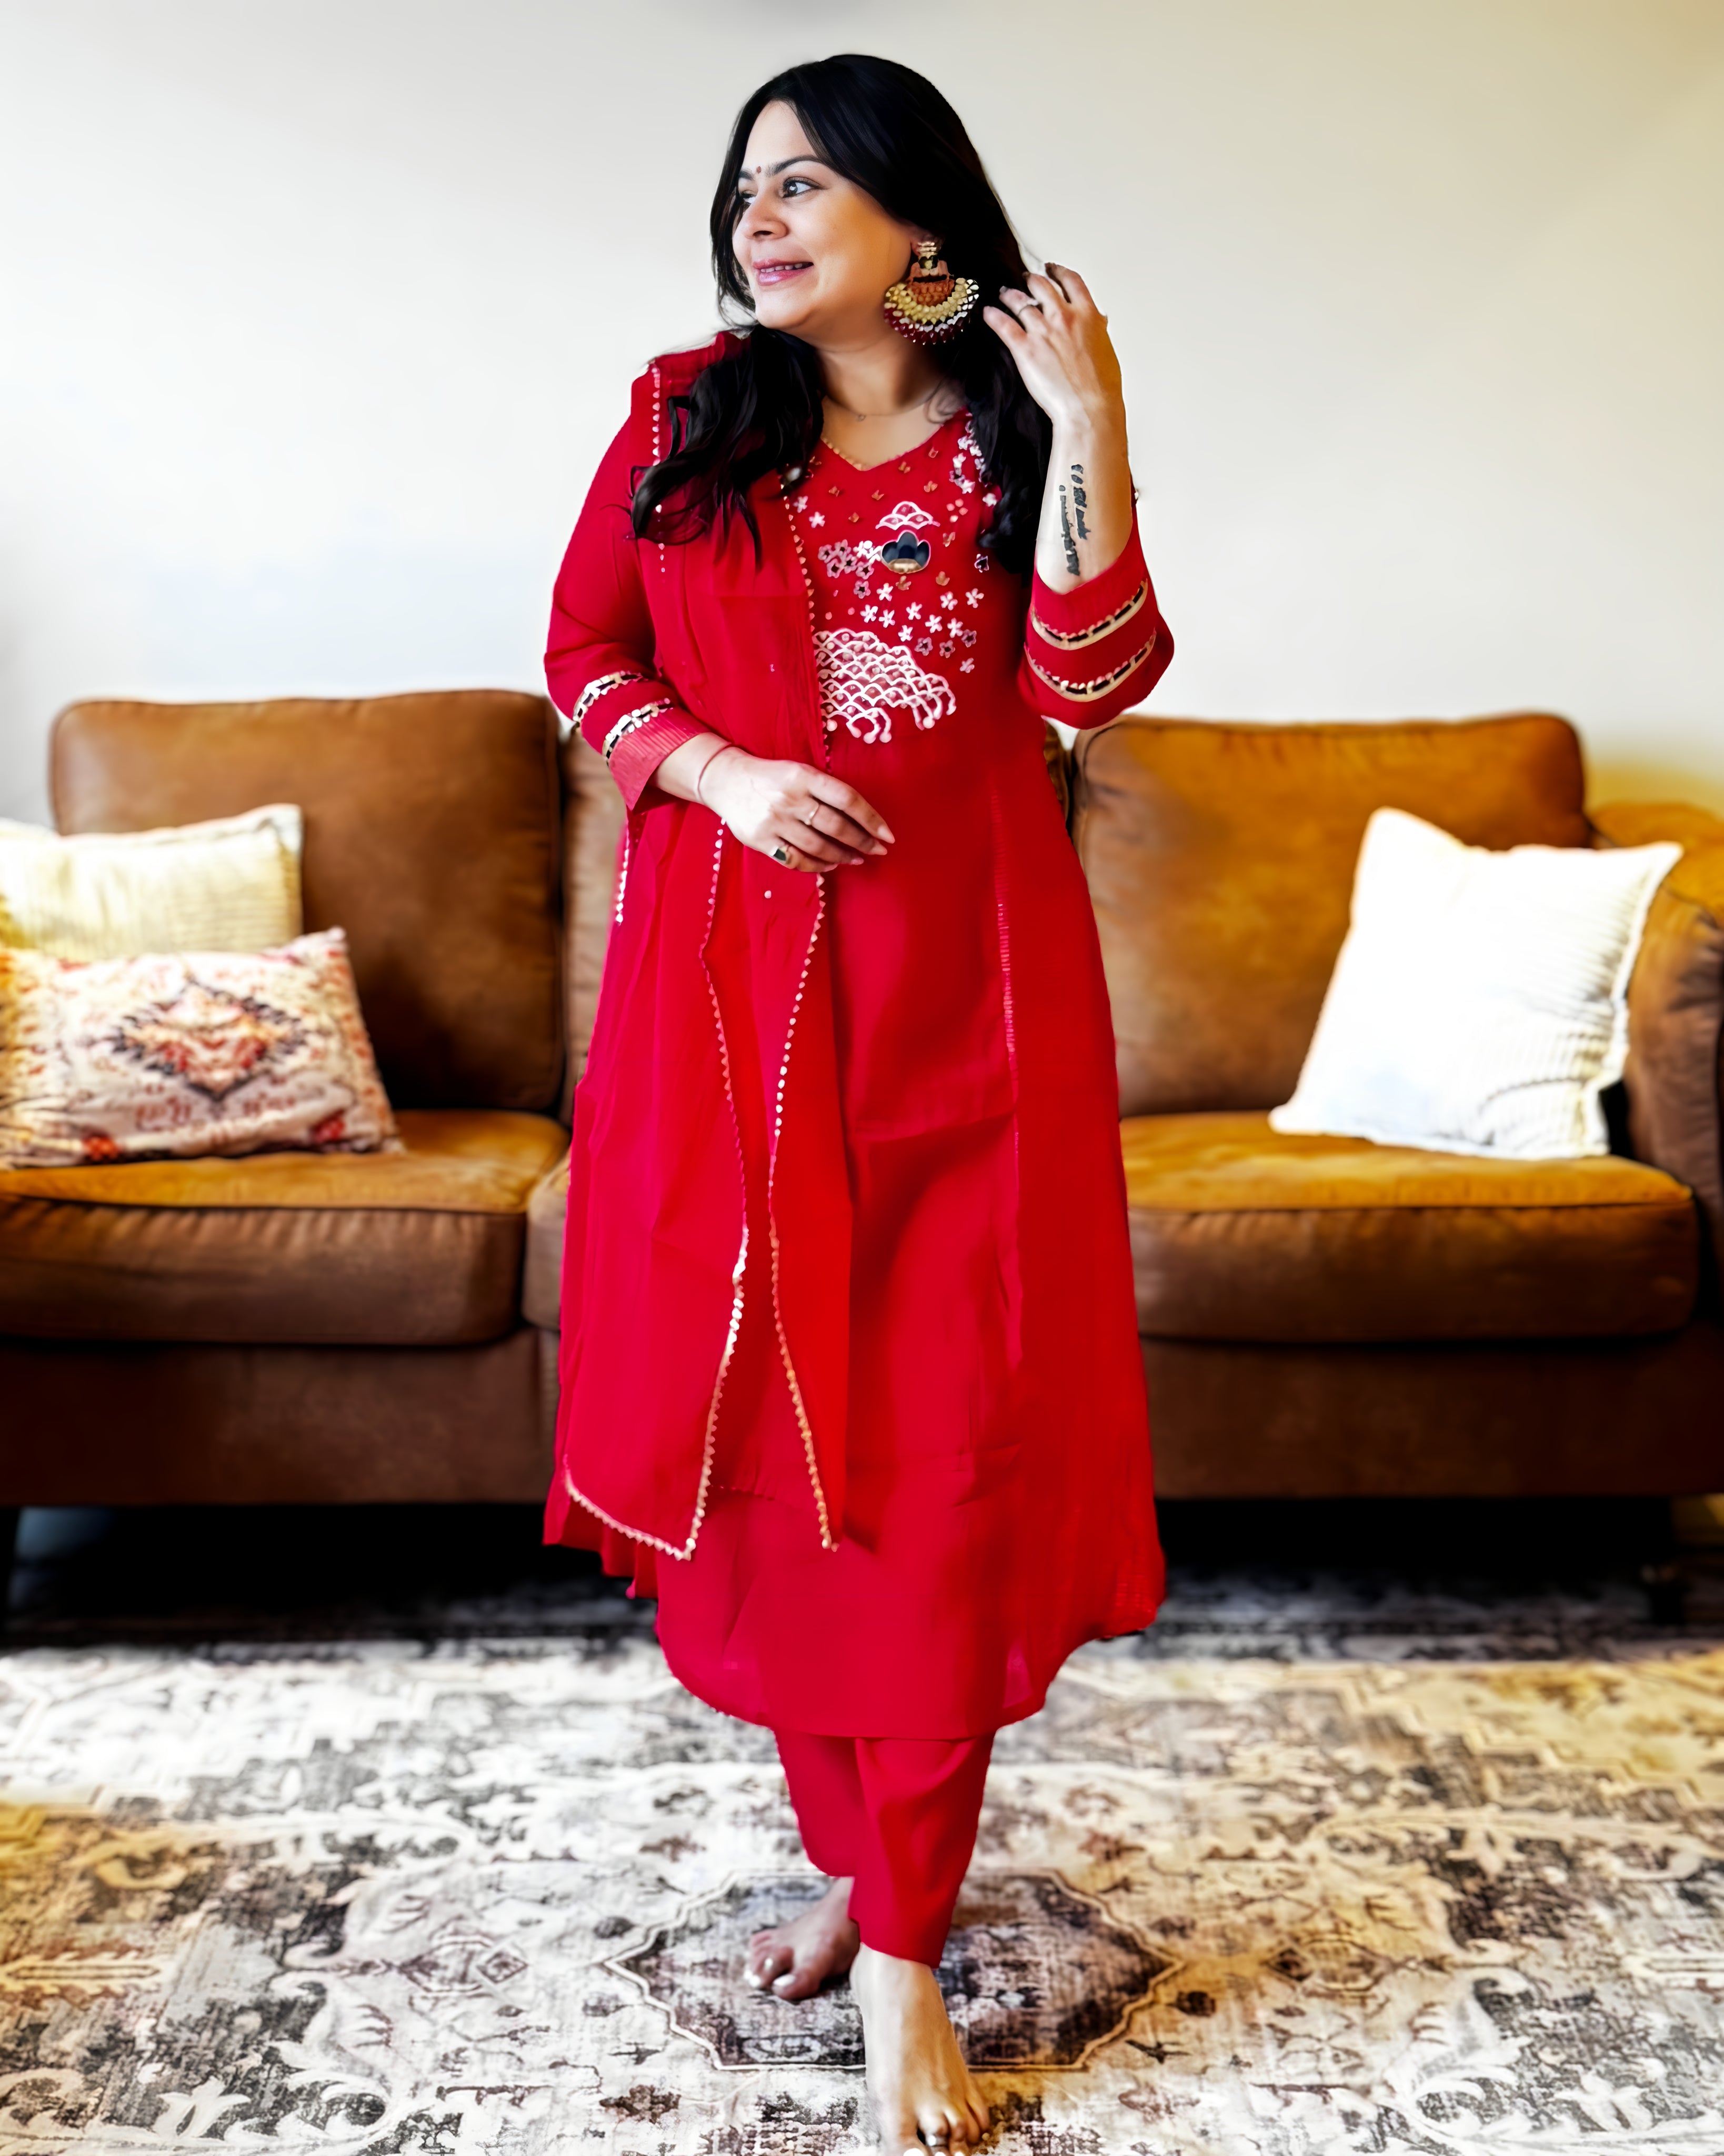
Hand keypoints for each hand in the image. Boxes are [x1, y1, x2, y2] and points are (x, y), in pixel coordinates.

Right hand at [701, 747, 894, 872]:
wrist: (726, 780)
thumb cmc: (773, 778)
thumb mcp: (799, 772)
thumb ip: (826, 791)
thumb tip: (863, 821)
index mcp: (803, 776)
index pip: (847, 799)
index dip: (871, 819)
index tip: (887, 835)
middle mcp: (789, 798)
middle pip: (836, 826)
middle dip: (862, 842)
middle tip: (876, 850)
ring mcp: (773, 821)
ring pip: (818, 847)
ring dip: (842, 856)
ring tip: (855, 859)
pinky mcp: (760, 840)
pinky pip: (796, 860)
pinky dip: (817, 865)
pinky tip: (830, 865)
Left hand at [982, 265, 1123, 434]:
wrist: (1089, 408)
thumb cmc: (1101, 386)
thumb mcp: (1106, 349)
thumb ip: (1097, 330)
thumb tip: (1098, 321)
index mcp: (1087, 314)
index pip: (1071, 281)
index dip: (1059, 271)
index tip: (1053, 268)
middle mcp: (1064, 316)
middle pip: (1043, 286)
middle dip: (1032, 279)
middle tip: (1026, 279)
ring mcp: (1043, 331)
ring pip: (1020, 301)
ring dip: (1010, 294)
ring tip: (1004, 293)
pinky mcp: (1025, 349)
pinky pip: (1004, 325)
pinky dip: (993, 316)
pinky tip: (988, 313)